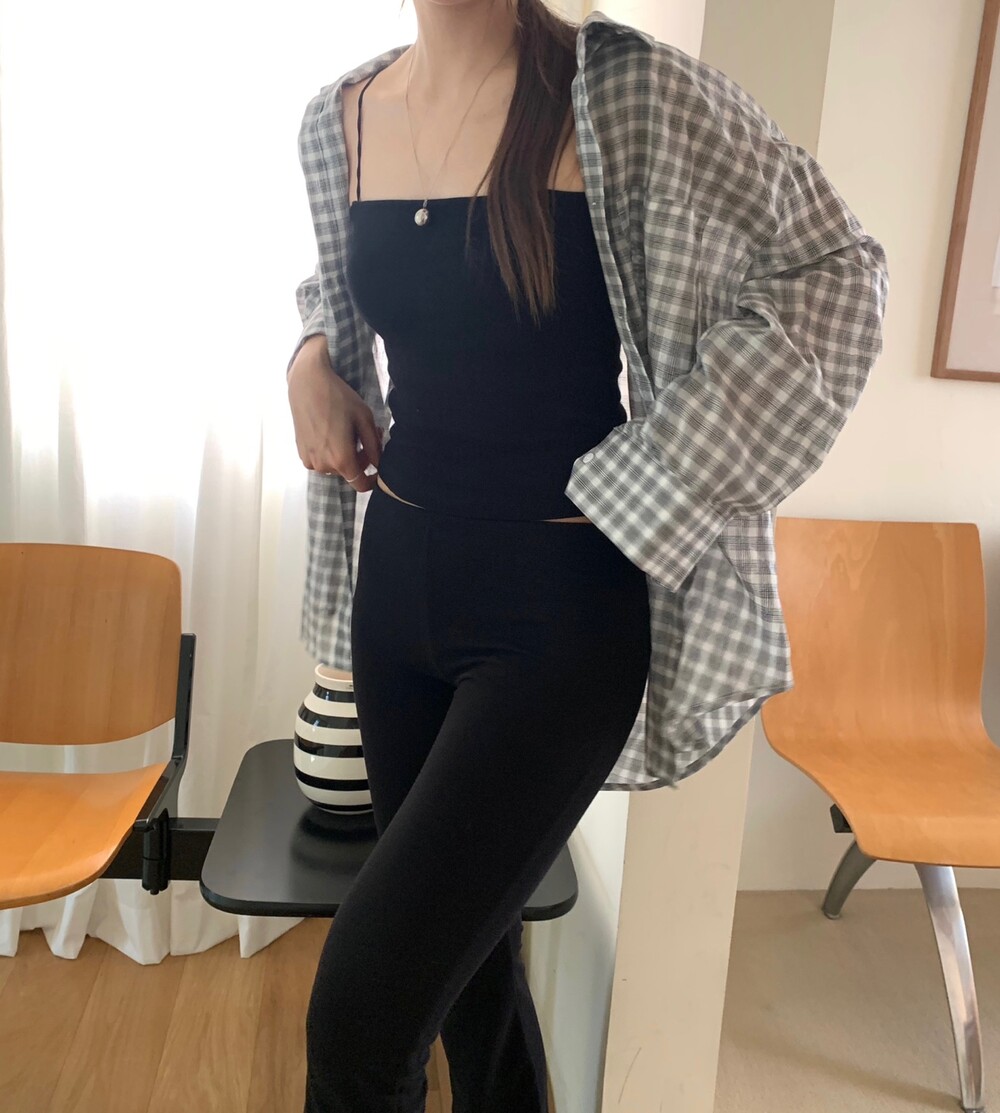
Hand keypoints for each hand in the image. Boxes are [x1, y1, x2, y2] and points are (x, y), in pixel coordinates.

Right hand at [287, 335, 381, 492]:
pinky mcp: (301, 453)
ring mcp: (310, 460)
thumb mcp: (365, 419)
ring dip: (345, 453)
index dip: (373, 480)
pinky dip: (330, 450)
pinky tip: (331, 430)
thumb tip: (378, 464)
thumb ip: (375, 447)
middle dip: (361, 457)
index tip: (378, 468)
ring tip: (348, 430)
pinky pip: (322, 459)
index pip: (361, 485)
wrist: (307, 383)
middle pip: (349, 472)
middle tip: (367, 433)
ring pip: (336, 466)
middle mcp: (323, 465)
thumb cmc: (339, 398)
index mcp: (341, 459)